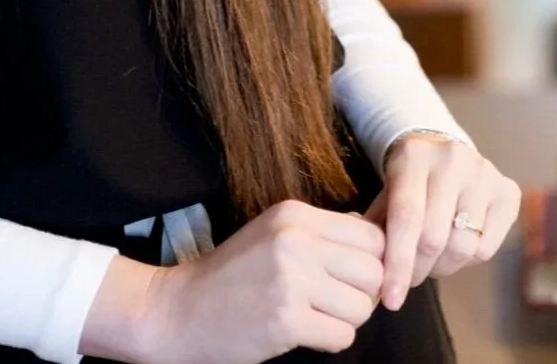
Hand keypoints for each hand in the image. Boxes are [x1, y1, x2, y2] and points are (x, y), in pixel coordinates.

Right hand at [107, 200, 385, 363]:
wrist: (182, 309)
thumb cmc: (233, 275)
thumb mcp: (273, 234)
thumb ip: (320, 234)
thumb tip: (375, 238)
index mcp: (294, 214)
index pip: (370, 233)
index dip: (372, 261)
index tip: (351, 278)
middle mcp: (295, 239)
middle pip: (374, 271)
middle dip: (363, 295)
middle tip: (334, 302)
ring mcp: (291, 279)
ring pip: (362, 308)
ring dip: (346, 321)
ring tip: (314, 316)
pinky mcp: (287, 319)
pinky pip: (343, 337)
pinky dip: (329, 342)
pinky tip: (302, 333)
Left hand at [364, 133, 520, 310]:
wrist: (443, 152)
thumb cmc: (409, 181)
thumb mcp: (386, 193)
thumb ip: (375, 226)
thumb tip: (365, 261)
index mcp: (413, 155)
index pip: (406, 217)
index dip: (398, 263)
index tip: (391, 300)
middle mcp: (451, 158)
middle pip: (435, 237)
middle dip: (418, 268)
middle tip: (409, 276)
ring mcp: (485, 173)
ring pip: (463, 248)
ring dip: (443, 268)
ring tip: (431, 260)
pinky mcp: (508, 192)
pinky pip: (487, 250)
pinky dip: (468, 261)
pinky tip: (455, 246)